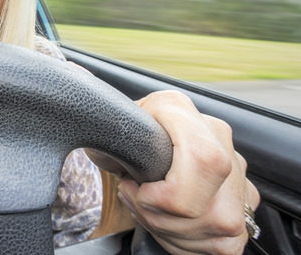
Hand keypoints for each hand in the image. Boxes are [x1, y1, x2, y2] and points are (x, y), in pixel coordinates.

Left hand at [103, 91, 259, 253]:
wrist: (139, 148)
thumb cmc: (121, 138)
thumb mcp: (105, 128)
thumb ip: (100, 121)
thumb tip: (76, 83)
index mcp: (180, 110)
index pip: (204, 162)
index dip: (167, 193)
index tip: (136, 189)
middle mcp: (218, 138)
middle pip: (207, 208)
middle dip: (160, 218)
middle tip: (136, 199)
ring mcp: (237, 174)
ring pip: (218, 228)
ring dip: (171, 231)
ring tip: (150, 209)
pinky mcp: (244, 207)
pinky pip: (224, 243)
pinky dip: (188, 242)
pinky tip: (170, 222)